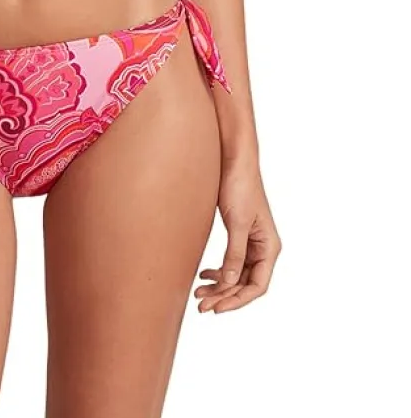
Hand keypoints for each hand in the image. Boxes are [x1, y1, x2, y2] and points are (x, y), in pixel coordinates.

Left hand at [195, 157, 281, 312]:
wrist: (233, 160)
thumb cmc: (240, 187)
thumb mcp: (237, 222)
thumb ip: (235, 253)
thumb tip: (230, 282)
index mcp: (270, 247)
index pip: (257, 286)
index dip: (238, 300)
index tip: (217, 308)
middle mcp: (263, 248)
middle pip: (245, 283)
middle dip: (225, 296)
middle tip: (201, 306)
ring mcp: (251, 242)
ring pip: (236, 274)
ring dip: (220, 286)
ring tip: (198, 294)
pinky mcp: (238, 234)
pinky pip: (231, 261)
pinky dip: (219, 271)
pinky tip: (204, 275)